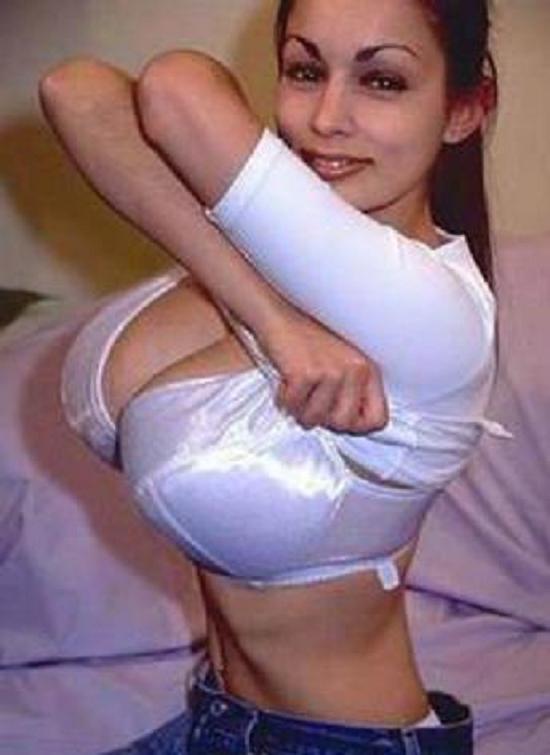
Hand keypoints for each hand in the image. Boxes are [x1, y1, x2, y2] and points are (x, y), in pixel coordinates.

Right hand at [259, 304, 387, 433]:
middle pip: (344, 424)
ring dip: (299, 408)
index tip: (339, 416)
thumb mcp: (342, 362)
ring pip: (314, 419)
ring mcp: (331, 371)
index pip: (378, 419)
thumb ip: (352, 391)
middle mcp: (354, 370)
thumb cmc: (306, 339)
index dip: (357, 426)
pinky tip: (285, 381)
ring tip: (297, 387)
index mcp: (367, 369)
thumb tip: (349, 425)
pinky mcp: (305, 373)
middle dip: (322, 418)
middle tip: (311, 399)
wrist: (278, 314)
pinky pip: (293, 406)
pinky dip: (284, 399)